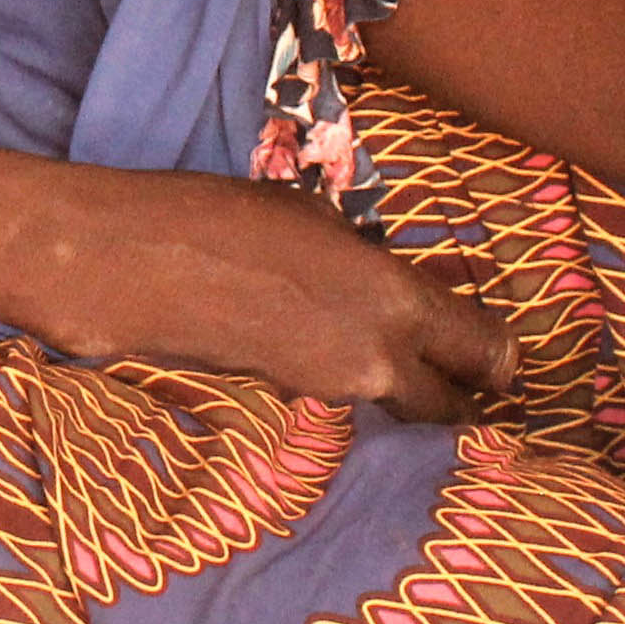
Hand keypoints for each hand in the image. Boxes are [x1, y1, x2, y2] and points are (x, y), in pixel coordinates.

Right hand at [0, 163, 519, 422]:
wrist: (122, 267)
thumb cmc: (215, 216)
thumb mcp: (305, 215)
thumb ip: (359, 257)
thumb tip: (374, 274)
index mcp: (394, 303)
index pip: (487, 350)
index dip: (500, 359)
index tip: (502, 362)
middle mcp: (374, 362)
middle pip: (451, 408)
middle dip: (461, 397)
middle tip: (461, 382)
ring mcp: (326, 392)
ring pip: (392, 406)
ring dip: (398, 392)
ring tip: (381, 361)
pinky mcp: (281, 403)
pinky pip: (338, 399)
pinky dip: (341, 386)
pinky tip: (314, 355)